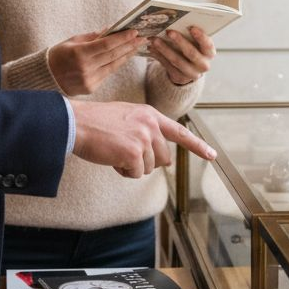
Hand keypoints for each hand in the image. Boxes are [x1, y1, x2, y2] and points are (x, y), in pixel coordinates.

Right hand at [47, 30, 140, 94]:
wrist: (46, 77)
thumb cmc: (59, 55)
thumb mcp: (73, 41)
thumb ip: (93, 37)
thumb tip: (111, 30)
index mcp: (80, 54)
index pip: (107, 45)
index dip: (122, 38)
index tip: (134, 32)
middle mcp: (86, 68)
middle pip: (113, 55)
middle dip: (129, 45)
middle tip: (142, 38)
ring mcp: (89, 80)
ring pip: (113, 65)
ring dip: (126, 55)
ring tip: (137, 46)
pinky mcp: (91, 88)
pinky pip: (107, 73)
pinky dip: (115, 64)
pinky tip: (124, 57)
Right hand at [70, 99, 216, 177]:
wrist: (76, 122)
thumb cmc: (96, 122)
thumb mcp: (126, 118)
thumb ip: (146, 131)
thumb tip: (165, 159)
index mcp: (150, 114)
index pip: (179, 132)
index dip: (197, 146)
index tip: (212, 155)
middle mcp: (151, 124)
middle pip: (163, 158)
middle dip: (146, 162)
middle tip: (125, 154)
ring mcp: (144, 138)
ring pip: (149, 168)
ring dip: (132, 167)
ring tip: (114, 151)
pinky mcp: (134, 152)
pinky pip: (136, 174)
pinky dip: (123, 172)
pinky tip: (111, 158)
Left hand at [148, 27, 214, 85]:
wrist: (191, 69)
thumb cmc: (194, 48)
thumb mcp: (197, 43)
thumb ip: (192, 35)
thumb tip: (176, 22)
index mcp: (210, 53)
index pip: (207, 45)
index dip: (201, 37)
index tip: (192, 28)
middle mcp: (203, 65)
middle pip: (191, 53)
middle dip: (179, 41)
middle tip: (169, 31)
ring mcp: (191, 73)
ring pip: (176, 60)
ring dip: (164, 49)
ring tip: (154, 40)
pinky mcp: (179, 77)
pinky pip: (167, 65)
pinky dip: (158, 56)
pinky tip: (152, 48)